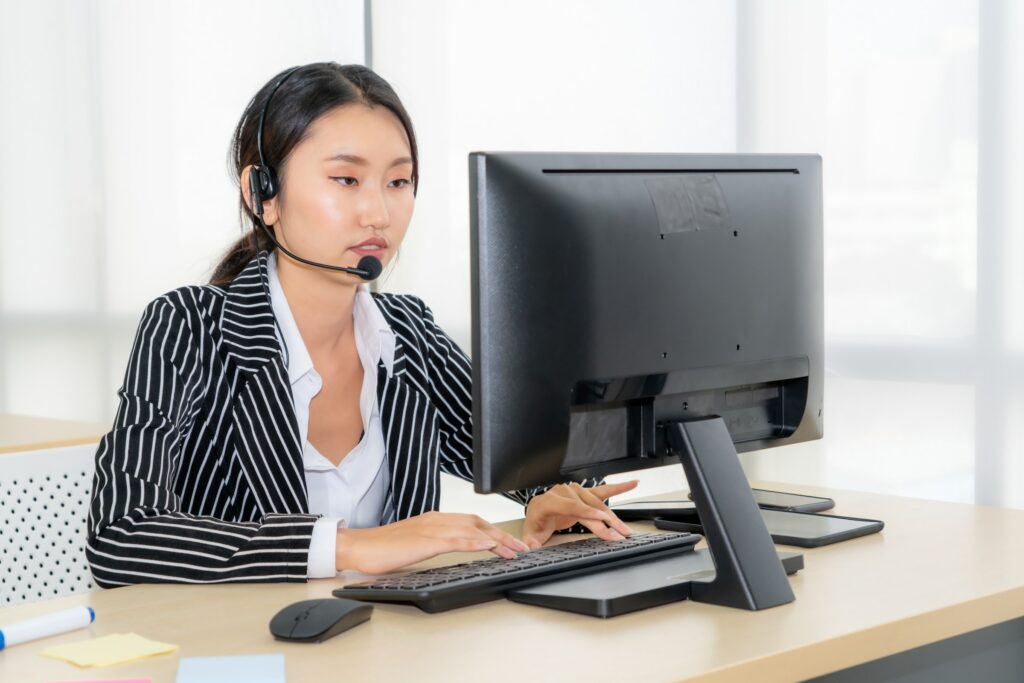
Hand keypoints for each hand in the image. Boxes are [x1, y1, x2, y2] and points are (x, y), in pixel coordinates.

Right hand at [335, 511, 529, 573]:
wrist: (358, 547)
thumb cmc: (382, 548)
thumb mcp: (415, 544)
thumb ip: (434, 542)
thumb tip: (453, 548)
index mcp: (435, 519)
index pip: (472, 522)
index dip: (494, 531)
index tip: (509, 543)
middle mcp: (436, 519)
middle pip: (477, 523)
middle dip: (502, 535)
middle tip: (520, 548)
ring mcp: (431, 528)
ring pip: (471, 530)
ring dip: (496, 540)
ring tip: (513, 551)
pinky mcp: (424, 540)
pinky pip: (454, 539)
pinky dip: (474, 541)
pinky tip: (487, 546)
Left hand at [521, 480, 638, 548]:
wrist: (538, 511)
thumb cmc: (536, 523)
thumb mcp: (530, 534)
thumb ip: (529, 542)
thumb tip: (527, 547)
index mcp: (549, 501)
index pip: (570, 505)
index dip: (586, 512)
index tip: (601, 520)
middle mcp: (563, 492)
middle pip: (588, 506)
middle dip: (604, 522)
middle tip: (618, 535)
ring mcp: (575, 491)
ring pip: (597, 502)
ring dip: (613, 516)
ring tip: (625, 529)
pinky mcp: (584, 493)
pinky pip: (603, 491)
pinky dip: (619, 487)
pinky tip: (632, 484)